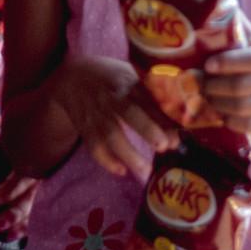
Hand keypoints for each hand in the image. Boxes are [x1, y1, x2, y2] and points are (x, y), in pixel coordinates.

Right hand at [51, 55, 178, 177]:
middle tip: (163, 146)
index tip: (176, 134)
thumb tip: (179, 120)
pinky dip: (106, 160)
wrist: (71, 77)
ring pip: (110, 134)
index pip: (146, 98)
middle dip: (146, 129)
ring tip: (146, 173)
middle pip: (128, 112)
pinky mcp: (85, 128)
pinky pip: (94, 146)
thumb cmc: (110, 78)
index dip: (160, 116)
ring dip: (128, 154)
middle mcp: (111, 98)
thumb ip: (150, 97)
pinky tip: (121, 171)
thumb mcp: (129, 76)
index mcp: (127, 82)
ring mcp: (97, 114)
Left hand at [203, 19, 250, 134]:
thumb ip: (236, 22)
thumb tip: (219, 0)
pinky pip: (245, 126)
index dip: (226, 63)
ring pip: (240, 108)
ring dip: (216, 103)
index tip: (207, 65)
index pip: (249, 60)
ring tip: (203, 95)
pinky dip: (227, 120)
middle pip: (241, 87)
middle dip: (214, 86)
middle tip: (196, 82)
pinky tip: (217, 112)